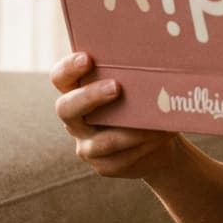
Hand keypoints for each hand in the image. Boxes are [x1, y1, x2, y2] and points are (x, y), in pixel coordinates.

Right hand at [51, 51, 178, 178]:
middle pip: (67, 108)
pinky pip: (121, 158)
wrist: (157, 140)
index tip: (87, 58)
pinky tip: (161, 135)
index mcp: (79, 91)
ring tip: (156, 121)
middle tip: (116, 87)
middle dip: (90, 96)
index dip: (68, 68)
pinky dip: (144, 145)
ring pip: (101, 141)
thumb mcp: (137, 85)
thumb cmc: (144, 102)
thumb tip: (154, 57)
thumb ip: (133, 74)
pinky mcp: (105, 165)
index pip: (60, 77)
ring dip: (131, 131)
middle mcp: (76, 119)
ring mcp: (87, 145)